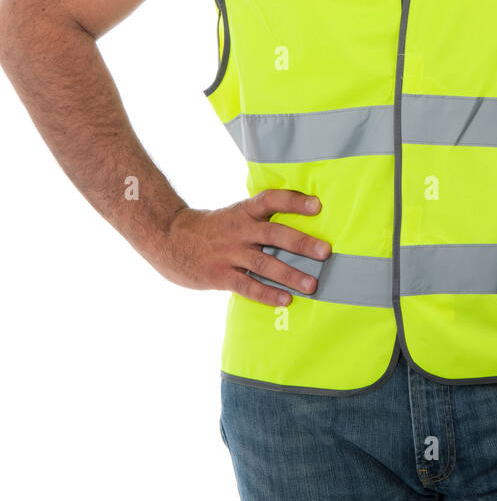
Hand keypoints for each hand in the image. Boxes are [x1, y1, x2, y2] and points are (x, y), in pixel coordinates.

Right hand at [151, 189, 329, 306]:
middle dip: (301, 243)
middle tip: (325, 252)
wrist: (168, 238)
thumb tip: (296, 227)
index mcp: (243, 211)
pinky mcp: (220, 275)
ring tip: (312, 285)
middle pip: (274, 234)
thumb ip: (258, 220)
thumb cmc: (210, 229)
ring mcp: (228, 253)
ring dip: (290, 274)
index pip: (271, 200)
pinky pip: (247, 286)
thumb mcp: (233, 216)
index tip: (318, 205)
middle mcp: (238, 230)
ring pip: (264, 264)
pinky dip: (267, 294)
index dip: (294, 201)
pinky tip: (285, 300)